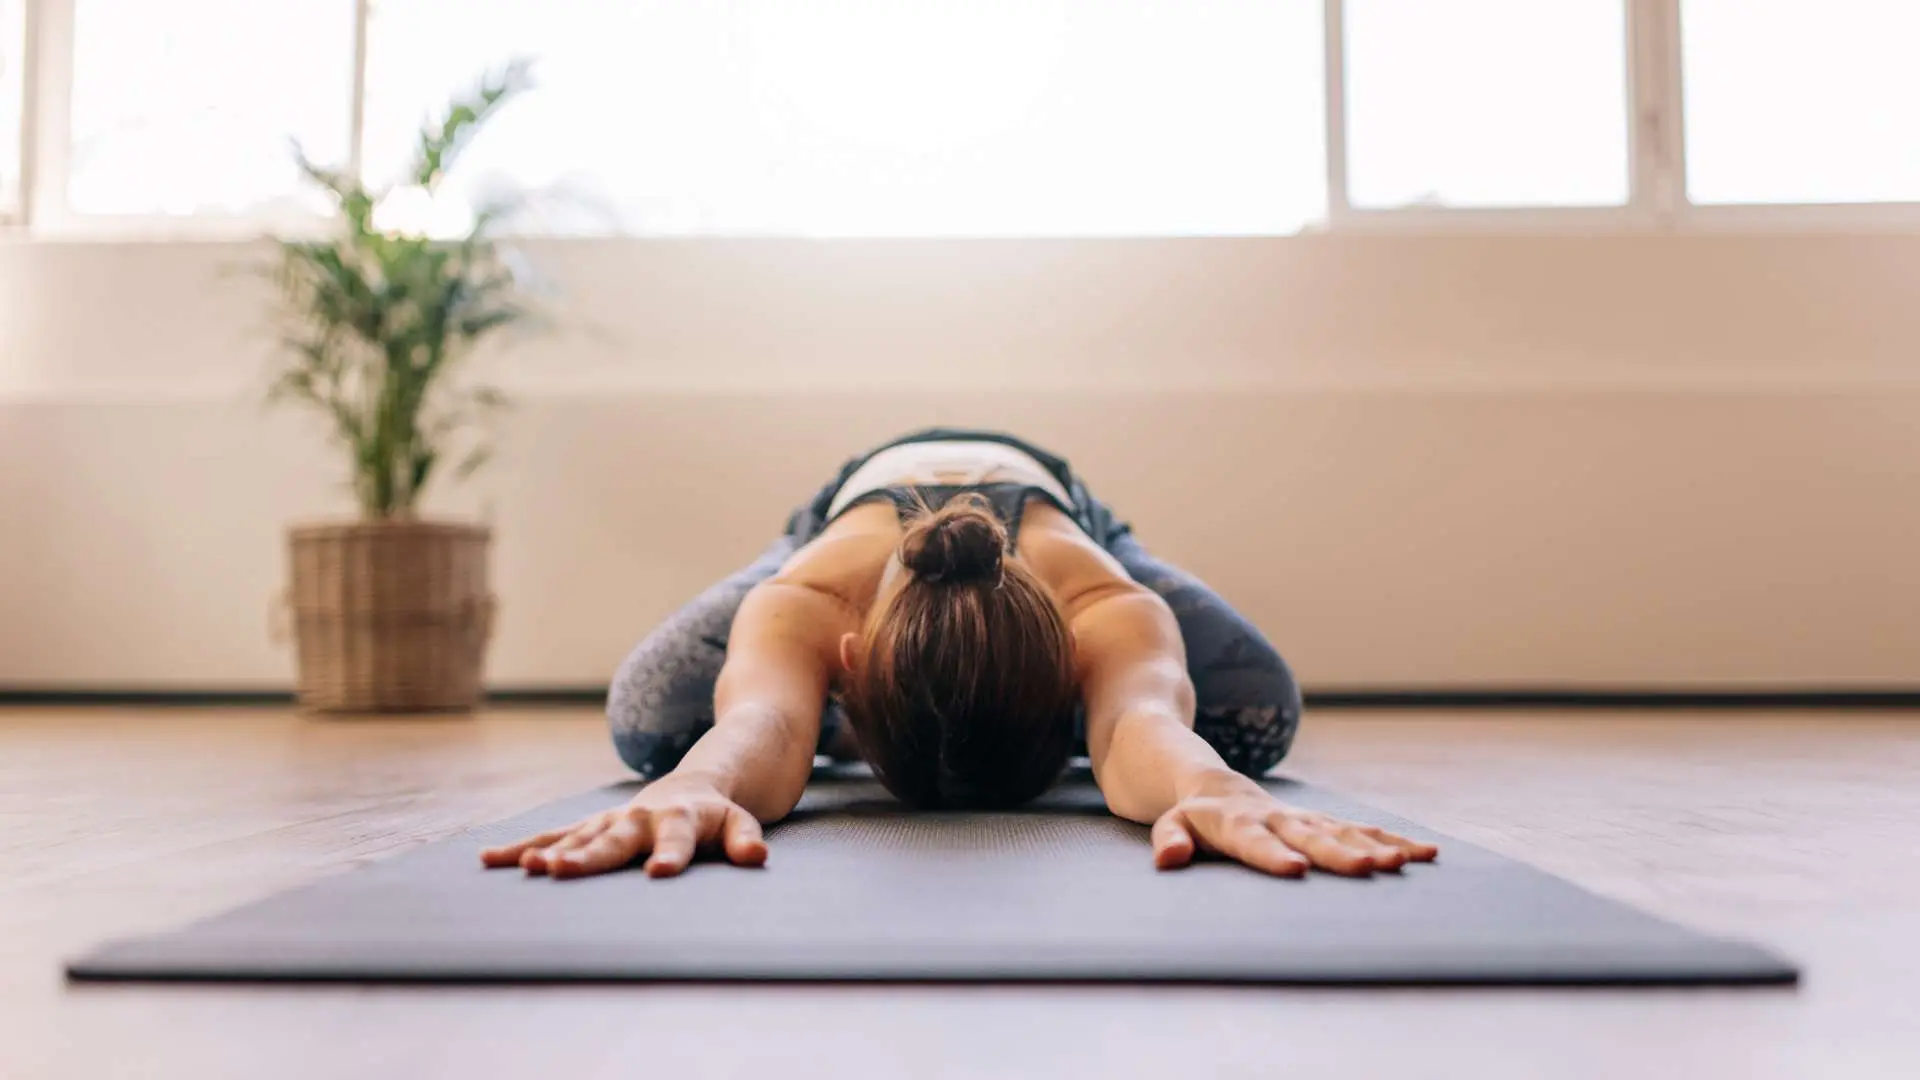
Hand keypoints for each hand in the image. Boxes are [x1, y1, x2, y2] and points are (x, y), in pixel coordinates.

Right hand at [480, 775, 766, 879]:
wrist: (693, 785)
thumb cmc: (718, 816)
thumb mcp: (740, 823)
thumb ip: (746, 840)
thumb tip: (757, 857)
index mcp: (681, 820)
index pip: (677, 842)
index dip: (669, 856)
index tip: (656, 874)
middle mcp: (640, 818)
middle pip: (613, 840)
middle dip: (587, 856)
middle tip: (559, 870)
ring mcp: (611, 822)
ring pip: (576, 836)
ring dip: (550, 851)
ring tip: (526, 867)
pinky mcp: (590, 827)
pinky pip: (554, 836)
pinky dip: (524, 847)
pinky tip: (490, 859)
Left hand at [1151, 777, 1437, 877]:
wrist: (1215, 785)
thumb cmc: (1192, 816)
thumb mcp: (1169, 825)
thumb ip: (1170, 839)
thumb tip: (1168, 859)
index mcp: (1239, 824)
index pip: (1255, 842)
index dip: (1273, 855)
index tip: (1295, 870)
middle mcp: (1279, 819)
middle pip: (1311, 837)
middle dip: (1341, 854)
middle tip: (1370, 869)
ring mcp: (1306, 819)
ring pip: (1344, 832)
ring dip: (1376, 846)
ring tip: (1407, 863)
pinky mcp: (1324, 822)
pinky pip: (1362, 830)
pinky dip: (1392, 840)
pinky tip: (1425, 853)